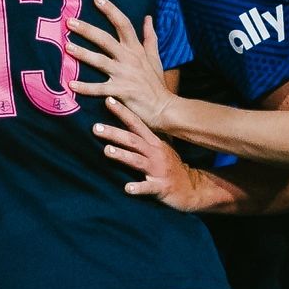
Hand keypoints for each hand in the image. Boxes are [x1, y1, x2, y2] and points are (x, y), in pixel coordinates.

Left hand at [68, 0, 173, 129]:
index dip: (111, 10)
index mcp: (136, 49)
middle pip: (105, 39)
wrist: (164, 108)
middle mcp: (129, 59)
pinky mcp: (121, 91)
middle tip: (69, 21)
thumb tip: (149, 17)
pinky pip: (99, 88)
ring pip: (100, 61)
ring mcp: (124, 75)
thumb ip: (150, 37)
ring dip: (82, 53)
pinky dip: (85, 87)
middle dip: (87, 29)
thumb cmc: (156, 83)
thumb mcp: (155, 57)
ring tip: (67, 47)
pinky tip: (71, 84)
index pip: (123, 24)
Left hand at [94, 100, 210, 209]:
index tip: (107, 100)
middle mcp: (156, 153)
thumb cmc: (171, 167)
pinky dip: (138, 187)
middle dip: (114, 133)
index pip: (136, 124)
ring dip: (122, 155)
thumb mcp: (160, 149)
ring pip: (138, 161)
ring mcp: (159, 170)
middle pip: (133, 140)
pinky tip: (127, 188)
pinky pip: (149, 187)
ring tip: (106, 151)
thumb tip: (125, 126)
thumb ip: (144, 139)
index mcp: (154, 143)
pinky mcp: (161, 187)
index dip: (122, 112)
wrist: (192, 188)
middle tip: (95, 127)